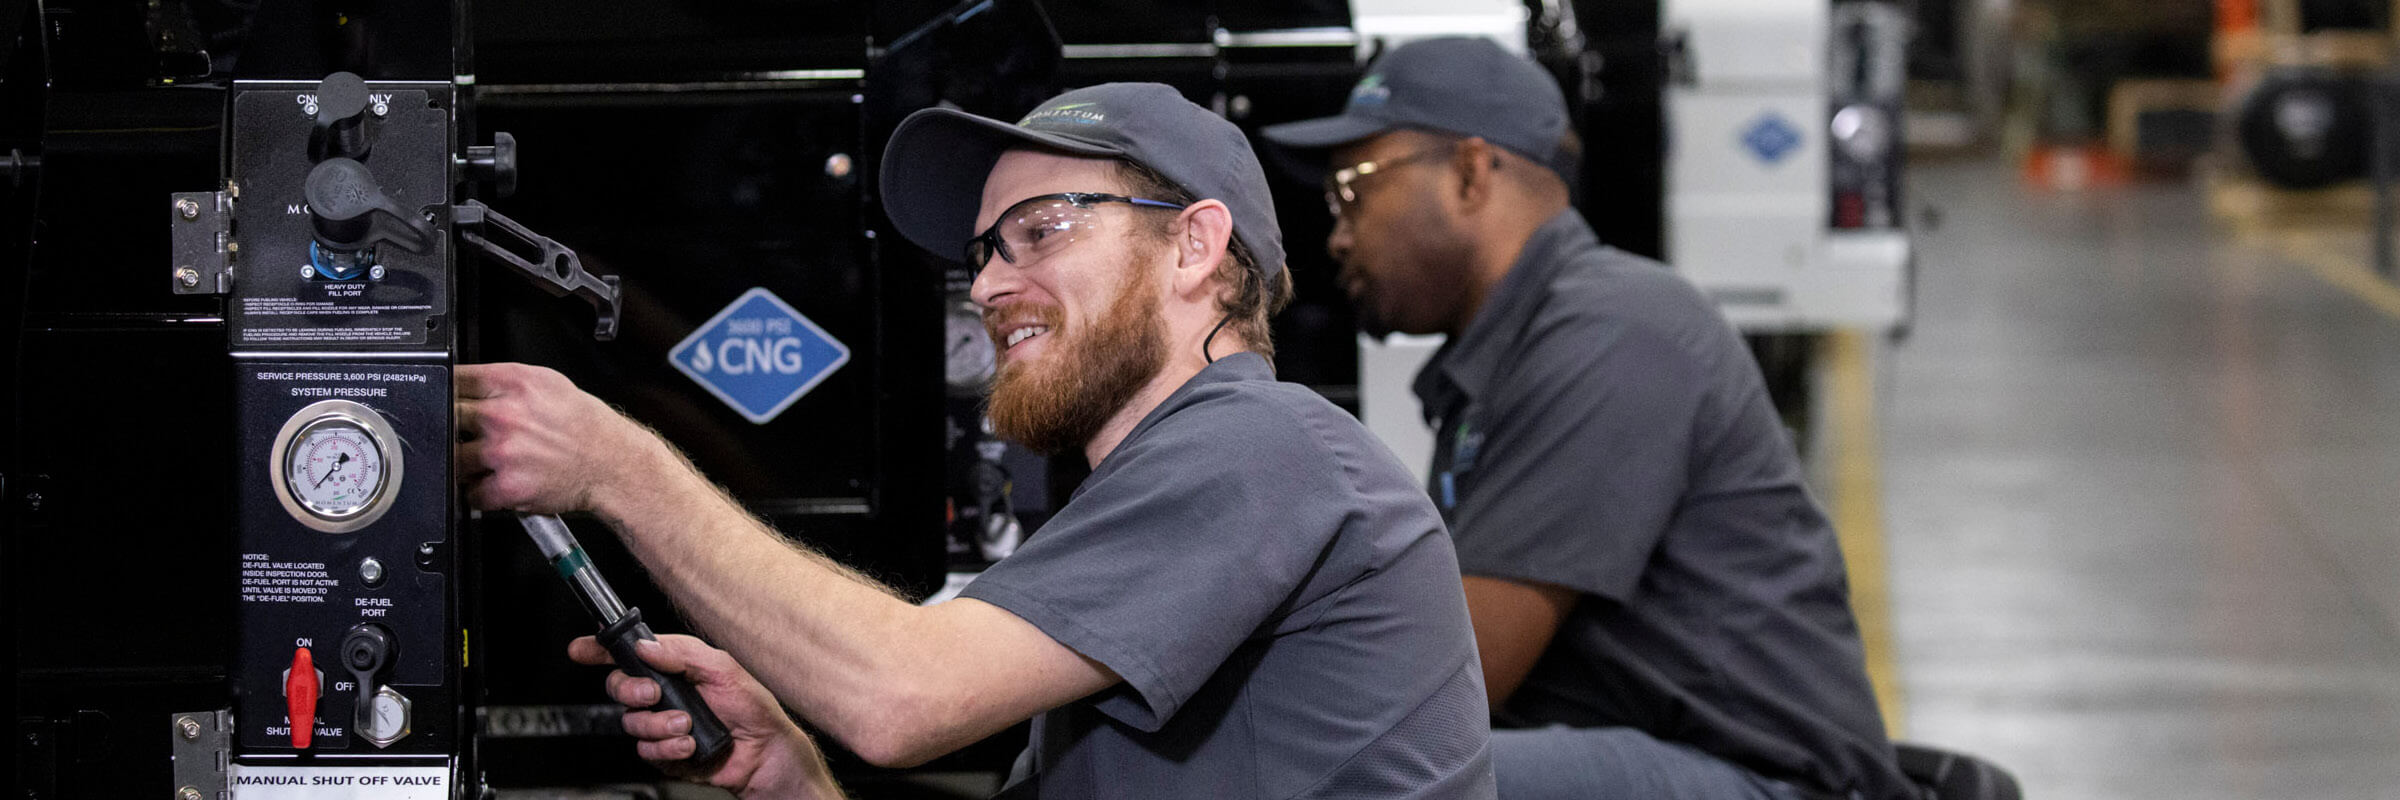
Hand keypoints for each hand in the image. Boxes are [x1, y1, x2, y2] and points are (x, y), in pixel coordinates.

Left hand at [456, 362, 656, 514]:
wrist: (613, 463)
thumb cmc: (585, 425)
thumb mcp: (549, 383)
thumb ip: (505, 381)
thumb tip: (466, 382)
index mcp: (514, 383)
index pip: (452, 378)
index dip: (442, 389)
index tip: (441, 398)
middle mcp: (505, 415)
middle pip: (444, 416)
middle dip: (448, 426)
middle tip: (462, 434)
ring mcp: (503, 453)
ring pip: (450, 458)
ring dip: (459, 462)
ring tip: (481, 462)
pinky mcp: (507, 487)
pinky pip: (470, 492)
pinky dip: (477, 492)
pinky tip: (495, 483)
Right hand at [570, 634, 845, 799]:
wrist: (765, 751)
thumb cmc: (752, 706)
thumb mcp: (723, 668)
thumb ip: (684, 654)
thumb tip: (647, 647)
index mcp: (673, 667)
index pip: (629, 655)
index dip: (600, 650)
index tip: (581, 649)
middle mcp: (663, 694)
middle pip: (619, 688)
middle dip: (631, 691)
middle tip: (654, 695)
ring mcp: (661, 724)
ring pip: (631, 723)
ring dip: (658, 725)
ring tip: (686, 726)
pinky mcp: (665, 752)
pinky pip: (647, 750)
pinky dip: (667, 748)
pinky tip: (689, 746)